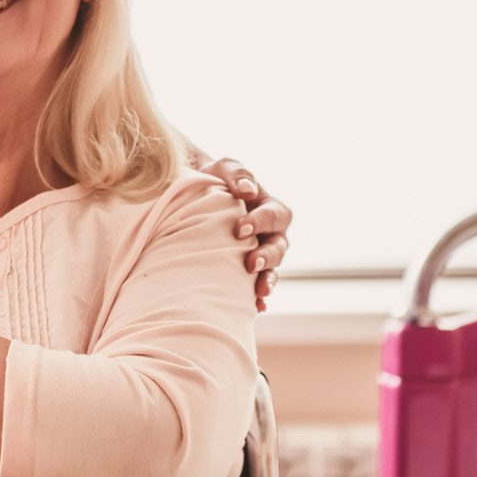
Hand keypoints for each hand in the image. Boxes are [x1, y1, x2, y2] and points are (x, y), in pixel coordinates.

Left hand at [202, 157, 291, 311]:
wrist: (198, 196)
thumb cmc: (215, 179)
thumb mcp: (225, 167)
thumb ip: (237, 174)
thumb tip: (247, 190)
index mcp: (270, 208)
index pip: (274, 215)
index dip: (260, 222)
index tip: (239, 228)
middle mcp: (271, 234)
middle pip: (279, 247)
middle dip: (267, 256)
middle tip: (250, 262)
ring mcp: (262, 254)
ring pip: (272, 270)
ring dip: (268, 280)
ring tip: (259, 291)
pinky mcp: (249, 271)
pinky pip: (257, 287)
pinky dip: (257, 298)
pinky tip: (254, 308)